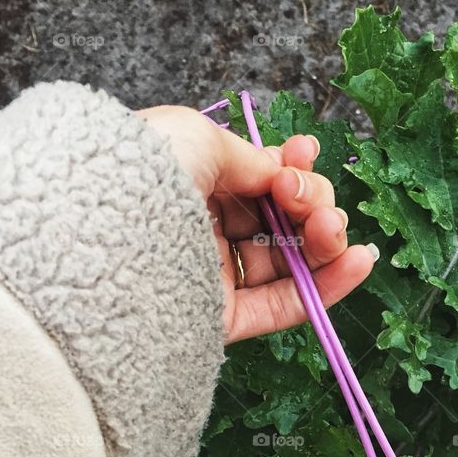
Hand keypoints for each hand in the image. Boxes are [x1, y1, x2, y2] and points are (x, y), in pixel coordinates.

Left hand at [137, 106, 376, 344]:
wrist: (97, 237)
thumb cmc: (138, 173)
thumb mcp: (197, 136)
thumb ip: (249, 156)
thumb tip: (280, 171)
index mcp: (187, 183)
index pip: (255, 179)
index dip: (290, 167)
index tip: (307, 154)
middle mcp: (198, 229)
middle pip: (279, 220)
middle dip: (310, 202)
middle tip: (303, 198)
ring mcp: (210, 277)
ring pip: (288, 262)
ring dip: (326, 242)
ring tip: (335, 229)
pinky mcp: (220, 320)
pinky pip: (283, 306)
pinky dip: (328, 287)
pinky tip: (360, 261)